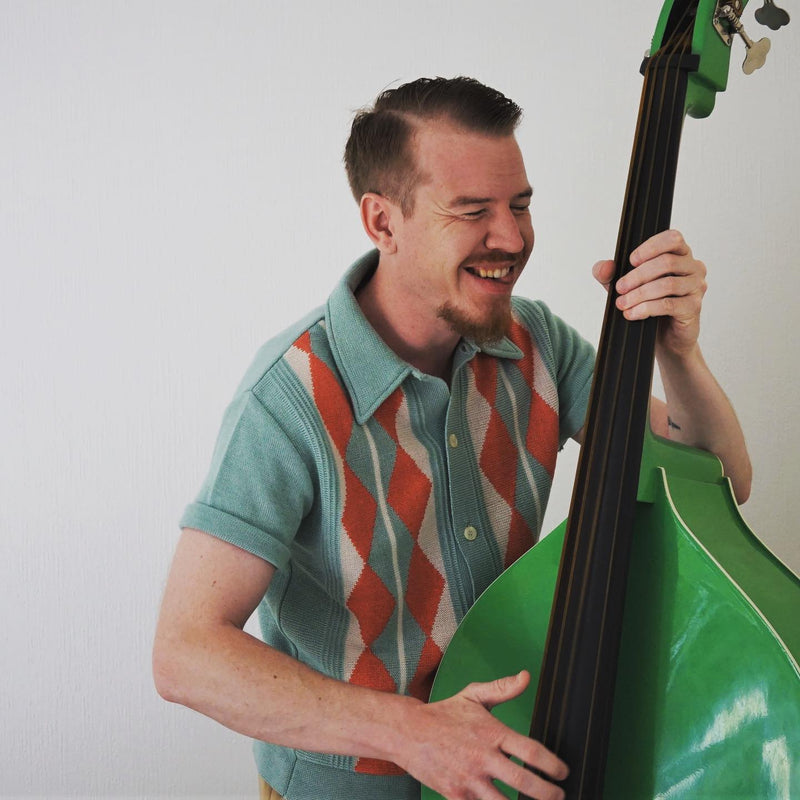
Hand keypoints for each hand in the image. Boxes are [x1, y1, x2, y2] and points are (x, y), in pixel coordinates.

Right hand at [398, 671, 567, 799]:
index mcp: (491, 733)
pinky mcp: (456, 795)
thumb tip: (526, 677)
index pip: (531, 752)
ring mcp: (469, 779)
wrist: (408, 732)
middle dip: (548, 794)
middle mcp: (483, 757)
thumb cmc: (443, 714)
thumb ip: (502, 688)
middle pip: (525, 782)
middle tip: (559, 795)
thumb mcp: (473, 696)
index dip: (553, 765)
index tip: (563, 772)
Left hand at [592, 229, 706, 356]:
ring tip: (622, 304)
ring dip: (639, 294)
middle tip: (619, 288)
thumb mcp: (624, 286)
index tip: (630, 261)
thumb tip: (604, 267)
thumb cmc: (648, 305)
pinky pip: (668, 304)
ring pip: (667, 284)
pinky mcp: (693, 307)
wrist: (663, 337)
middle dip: (637, 275)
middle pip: (667, 262)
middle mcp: (693, 267)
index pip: (673, 238)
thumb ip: (609, 274)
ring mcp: (696, 287)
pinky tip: (632, 314)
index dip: (651, 247)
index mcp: (680, 255)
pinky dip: (646, 308)